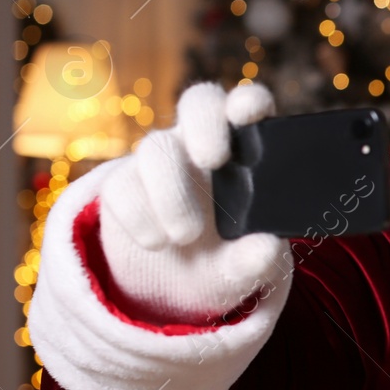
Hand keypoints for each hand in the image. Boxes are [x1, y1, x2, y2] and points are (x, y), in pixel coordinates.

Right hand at [98, 82, 291, 321]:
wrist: (174, 288)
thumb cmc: (224, 260)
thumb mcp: (247, 269)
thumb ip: (260, 260)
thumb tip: (267, 248)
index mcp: (246, 153)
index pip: (250, 107)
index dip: (249, 101)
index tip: (249, 113)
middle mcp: (203, 144)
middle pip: (199, 102)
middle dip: (205, 124)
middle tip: (214, 159)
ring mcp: (160, 160)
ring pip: (155, 147)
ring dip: (170, 192)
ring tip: (186, 236)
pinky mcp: (123, 185)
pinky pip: (121, 185)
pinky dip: (138, 216)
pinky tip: (156, 242)